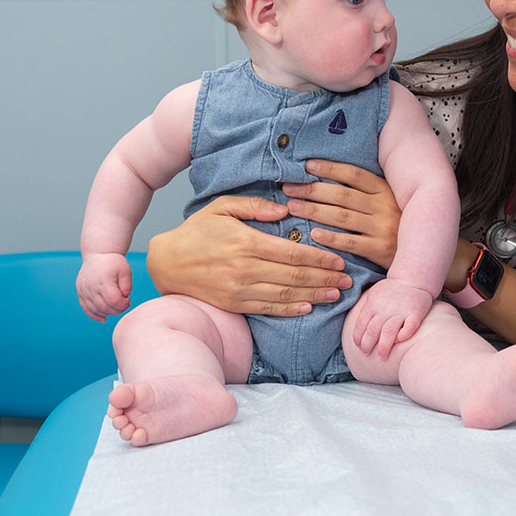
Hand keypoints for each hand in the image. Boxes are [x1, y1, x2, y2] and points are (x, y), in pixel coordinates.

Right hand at [77, 253, 132, 321]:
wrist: (98, 254)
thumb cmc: (114, 262)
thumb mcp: (126, 271)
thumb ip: (127, 287)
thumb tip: (123, 300)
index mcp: (104, 280)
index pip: (114, 301)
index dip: (123, 304)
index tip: (128, 300)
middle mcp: (92, 287)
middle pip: (104, 307)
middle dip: (117, 310)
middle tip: (124, 304)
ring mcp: (84, 290)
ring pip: (95, 310)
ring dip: (107, 313)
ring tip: (115, 307)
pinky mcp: (80, 292)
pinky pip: (85, 308)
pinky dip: (94, 315)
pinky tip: (103, 318)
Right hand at [146, 195, 352, 315]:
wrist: (167, 262)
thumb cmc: (198, 230)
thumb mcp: (222, 207)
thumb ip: (254, 205)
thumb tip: (285, 208)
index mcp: (247, 242)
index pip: (292, 252)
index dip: (319, 258)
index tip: (339, 260)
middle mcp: (245, 268)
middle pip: (295, 275)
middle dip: (325, 278)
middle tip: (348, 279)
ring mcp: (239, 289)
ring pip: (286, 294)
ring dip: (314, 295)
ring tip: (336, 294)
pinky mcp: (234, 303)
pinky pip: (268, 308)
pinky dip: (290, 309)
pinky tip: (308, 307)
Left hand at [282, 159, 400, 269]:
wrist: (423, 252)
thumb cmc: (397, 224)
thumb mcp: (387, 201)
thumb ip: (365, 192)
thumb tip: (328, 178)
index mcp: (384, 190)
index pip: (353, 174)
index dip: (329, 168)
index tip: (307, 165)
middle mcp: (383, 206)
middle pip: (342, 194)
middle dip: (312, 190)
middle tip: (289, 188)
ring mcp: (382, 228)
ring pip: (342, 216)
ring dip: (315, 211)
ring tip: (293, 207)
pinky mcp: (380, 249)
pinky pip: (351, 243)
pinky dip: (331, 238)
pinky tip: (314, 234)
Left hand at [351, 280, 432, 359]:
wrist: (412, 279)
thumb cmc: (391, 290)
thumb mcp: (373, 294)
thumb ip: (366, 309)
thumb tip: (358, 329)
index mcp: (373, 305)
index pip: (361, 324)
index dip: (358, 338)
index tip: (359, 347)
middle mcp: (385, 309)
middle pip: (373, 330)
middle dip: (368, 345)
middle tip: (367, 353)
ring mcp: (401, 311)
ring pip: (389, 331)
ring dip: (384, 346)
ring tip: (382, 356)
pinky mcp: (415, 313)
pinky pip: (410, 327)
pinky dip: (404, 335)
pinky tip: (400, 341)